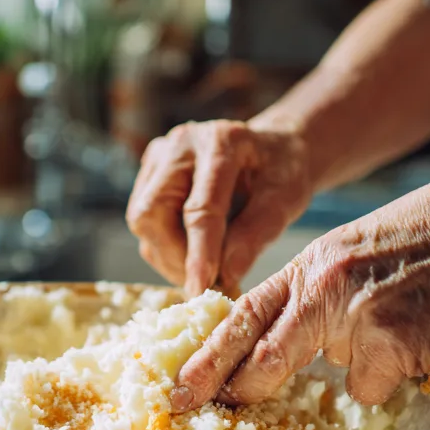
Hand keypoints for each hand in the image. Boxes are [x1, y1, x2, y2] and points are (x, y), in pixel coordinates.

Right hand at [125, 118, 313, 297]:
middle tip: (206, 284)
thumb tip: (227, 275)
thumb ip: (258, 233)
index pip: (200, 207)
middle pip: (153, 212)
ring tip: (205, 271)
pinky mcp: (150, 173)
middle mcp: (181, 142)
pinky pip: (144, 221)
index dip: (199, 252)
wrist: (274, 149)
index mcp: (221, 141)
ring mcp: (160, 155)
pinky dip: (165, 247)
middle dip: (176, 257)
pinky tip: (194, 256)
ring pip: (143, 220)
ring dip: (169, 256)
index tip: (202, 288)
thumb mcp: (286, 199)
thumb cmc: (283, 171)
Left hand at [171, 148, 429, 410]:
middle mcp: (325, 290)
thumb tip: (305, 345)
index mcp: (313, 262)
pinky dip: (402, 372)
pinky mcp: (392, 350)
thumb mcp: (361, 248)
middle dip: (246, 390)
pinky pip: (379, 387)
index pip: (244, 315)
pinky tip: (428, 331)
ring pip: (342, 380)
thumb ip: (324, 291)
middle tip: (220, 412)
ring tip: (407, 318)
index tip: (180, 391)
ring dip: (369, 364)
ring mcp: (357, 321)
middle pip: (265, 360)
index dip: (209, 358)